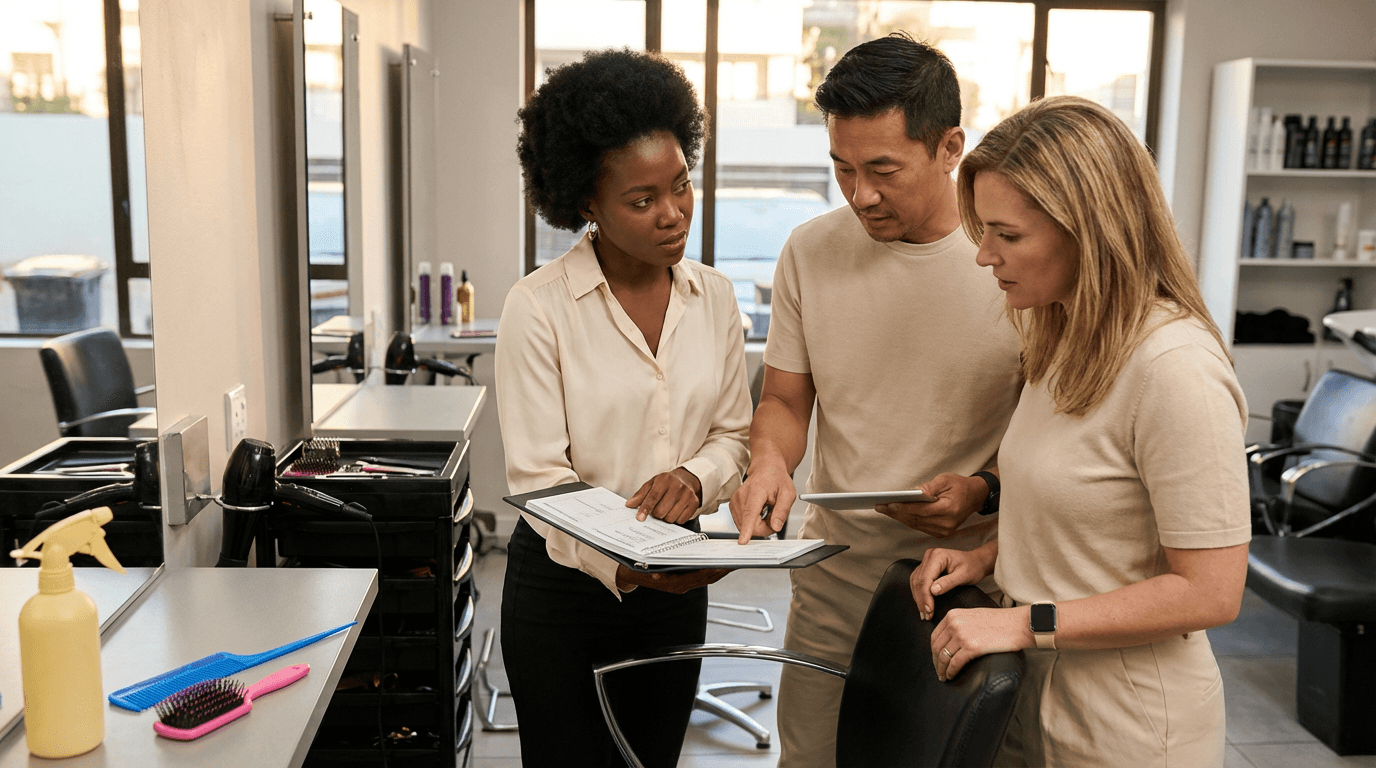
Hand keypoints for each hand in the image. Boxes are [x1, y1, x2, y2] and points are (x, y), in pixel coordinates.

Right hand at [615, 565, 729, 593]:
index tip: (726, 565)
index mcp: (674, 585)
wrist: (628, 576)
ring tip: (731, 560)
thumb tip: (658, 577)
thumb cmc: (636, 570)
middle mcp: (681, 586)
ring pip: (706, 578)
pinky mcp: (682, 580)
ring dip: (719, 570)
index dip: (714, 571)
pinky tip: (717, 561)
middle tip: (737, 560)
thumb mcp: (642, 570)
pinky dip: (710, 569)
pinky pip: (700, 575)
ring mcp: (682, 584)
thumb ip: (651, 574)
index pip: (700, 578)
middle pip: (707, 578)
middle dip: (722, 570)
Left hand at [626, 468, 701, 523]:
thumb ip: (640, 495)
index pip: (653, 497)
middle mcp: (677, 487)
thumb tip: (629, 505)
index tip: (640, 518)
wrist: (687, 479)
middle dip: (656, 514)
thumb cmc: (667, 483)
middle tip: (657, 510)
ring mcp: (687, 495)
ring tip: (666, 509)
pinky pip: (681, 520)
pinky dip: (676, 519)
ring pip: (671, 518)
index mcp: (664, 480)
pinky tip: (675, 511)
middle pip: (661, 511)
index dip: (645, 509)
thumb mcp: (652, 484)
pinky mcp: (694, 503)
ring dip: (665, 518)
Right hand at [728, 463, 795, 543]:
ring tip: (766, 510)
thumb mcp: (788, 493)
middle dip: (764, 527)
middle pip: (750, 524)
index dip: (747, 529)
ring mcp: (735, 501)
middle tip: (774, 515)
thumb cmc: (777, 480)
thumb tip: (775, 527)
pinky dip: (752, 521)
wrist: (766, 469)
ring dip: (758, 524)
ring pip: (745, 526)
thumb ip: (782, 511)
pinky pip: (742, 523)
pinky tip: (758, 511)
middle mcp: (742, 496)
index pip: (750, 513)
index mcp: (756, 491)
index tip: (742, 541)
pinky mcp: (733, 506)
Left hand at [877, 472, 988, 537]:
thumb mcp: (945, 480)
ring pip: (915, 524)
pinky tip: (896, 513)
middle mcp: (947, 523)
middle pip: (916, 519)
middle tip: (880, 506)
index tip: (890, 504)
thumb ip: (928, 487)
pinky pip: (920, 526)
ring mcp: (944, 530)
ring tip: (884, 509)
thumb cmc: (960, 485)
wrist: (975, 497)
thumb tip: (912, 493)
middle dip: (896, 513)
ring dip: (899, 517)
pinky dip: (907, 519)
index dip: (905, 508)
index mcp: (950, 509)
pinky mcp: (941, 533)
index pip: (922, 510)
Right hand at [909, 546, 994, 619]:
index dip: (926, 596)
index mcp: (937, 556)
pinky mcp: (927, 567)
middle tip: (927, 615)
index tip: (929, 610)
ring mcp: (927, 561)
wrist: (976, 561)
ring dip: (919, 598)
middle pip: (919, 580)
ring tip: (924, 613)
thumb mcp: (964, 575)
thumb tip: (933, 591)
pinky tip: (922, 604)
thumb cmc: (973, 567)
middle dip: (921, 599)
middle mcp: (929, 556)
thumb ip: (948, 582)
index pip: (925, 578)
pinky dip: (919, 594)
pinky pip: (918, 581)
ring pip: (916, 582)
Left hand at [930, 606, 1031, 681]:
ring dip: (942, 669)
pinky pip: (954, 663)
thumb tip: (949, 640)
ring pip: (944, 657)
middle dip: (936, 662)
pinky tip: (951, 676)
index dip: (933, 650)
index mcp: (953, 615)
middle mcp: (954, 623)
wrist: (1017, 624)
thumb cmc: (999, 622)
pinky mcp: (971, 647)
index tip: (935, 659)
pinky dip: (951, 672)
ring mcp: (962, 635)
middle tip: (938, 671)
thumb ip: (959, 624)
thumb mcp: (972, 616)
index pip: (935, 636)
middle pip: (936, 647)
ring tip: (944, 676)